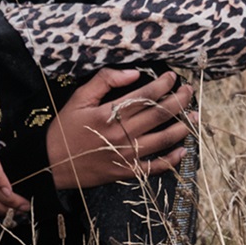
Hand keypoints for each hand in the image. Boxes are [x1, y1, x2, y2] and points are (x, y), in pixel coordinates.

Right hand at [45, 68, 193, 189]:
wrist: (50, 164)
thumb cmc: (64, 130)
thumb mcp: (79, 99)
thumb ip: (104, 81)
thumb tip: (133, 72)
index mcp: (110, 114)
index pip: (145, 95)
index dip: (163, 84)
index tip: (173, 77)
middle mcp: (121, 134)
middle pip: (159, 114)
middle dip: (179, 101)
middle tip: (190, 92)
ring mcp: (125, 155)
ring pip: (162, 139)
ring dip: (182, 127)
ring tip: (195, 117)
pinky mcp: (125, 172)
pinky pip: (153, 168)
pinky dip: (171, 160)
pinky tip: (183, 151)